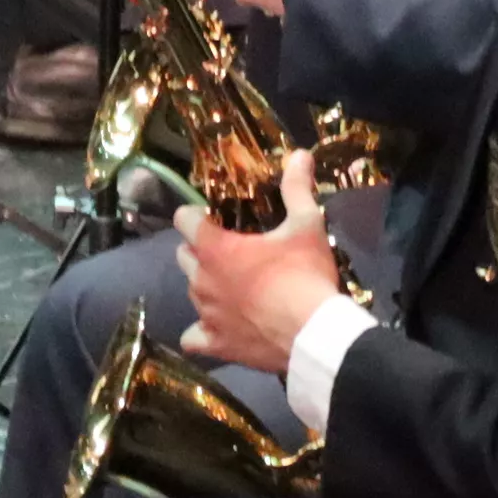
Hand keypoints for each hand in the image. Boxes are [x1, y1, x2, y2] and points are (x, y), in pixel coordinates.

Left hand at [174, 149, 341, 376]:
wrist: (314, 334)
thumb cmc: (304, 274)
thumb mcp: (306, 226)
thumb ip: (296, 188)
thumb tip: (300, 153)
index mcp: (214, 248)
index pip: (183, 219)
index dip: (196, 215)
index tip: (215, 217)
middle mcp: (200, 280)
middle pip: (184, 255)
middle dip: (200, 250)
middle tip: (229, 251)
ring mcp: (205, 314)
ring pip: (191, 292)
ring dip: (205, 285)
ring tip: (232, 286)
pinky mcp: (215, 343)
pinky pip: (193, 337)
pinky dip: (201, 332)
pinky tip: (217, 327)